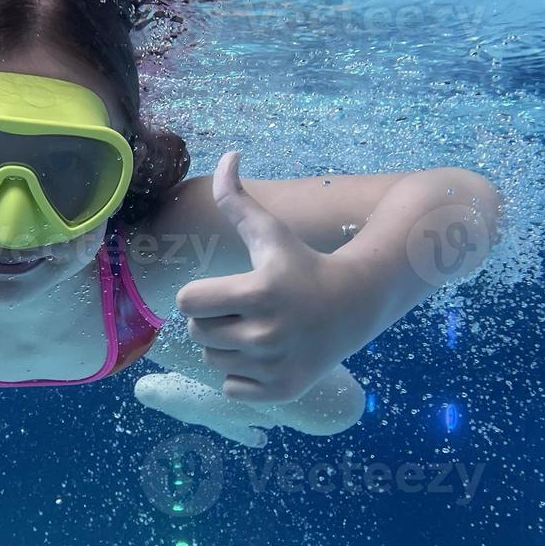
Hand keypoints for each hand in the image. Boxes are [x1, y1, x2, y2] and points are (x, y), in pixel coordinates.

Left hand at [176, 153, 370, 403]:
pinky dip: (242, 375)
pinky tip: (266, 355)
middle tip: (241, 310)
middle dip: (212, 320)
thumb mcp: (271, 231)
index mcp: (259, 291)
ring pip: (212, 361)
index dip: (200, 294)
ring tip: (254, 330)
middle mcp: (267, 332)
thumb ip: (237, 199)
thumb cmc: (304, 263)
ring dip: (225, 347)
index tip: (223, 290)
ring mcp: (276, 364)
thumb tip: (226, 156)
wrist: (356, 304)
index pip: (187, 302)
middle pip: (197, 334)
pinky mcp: (283, 389)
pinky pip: (231, 387)